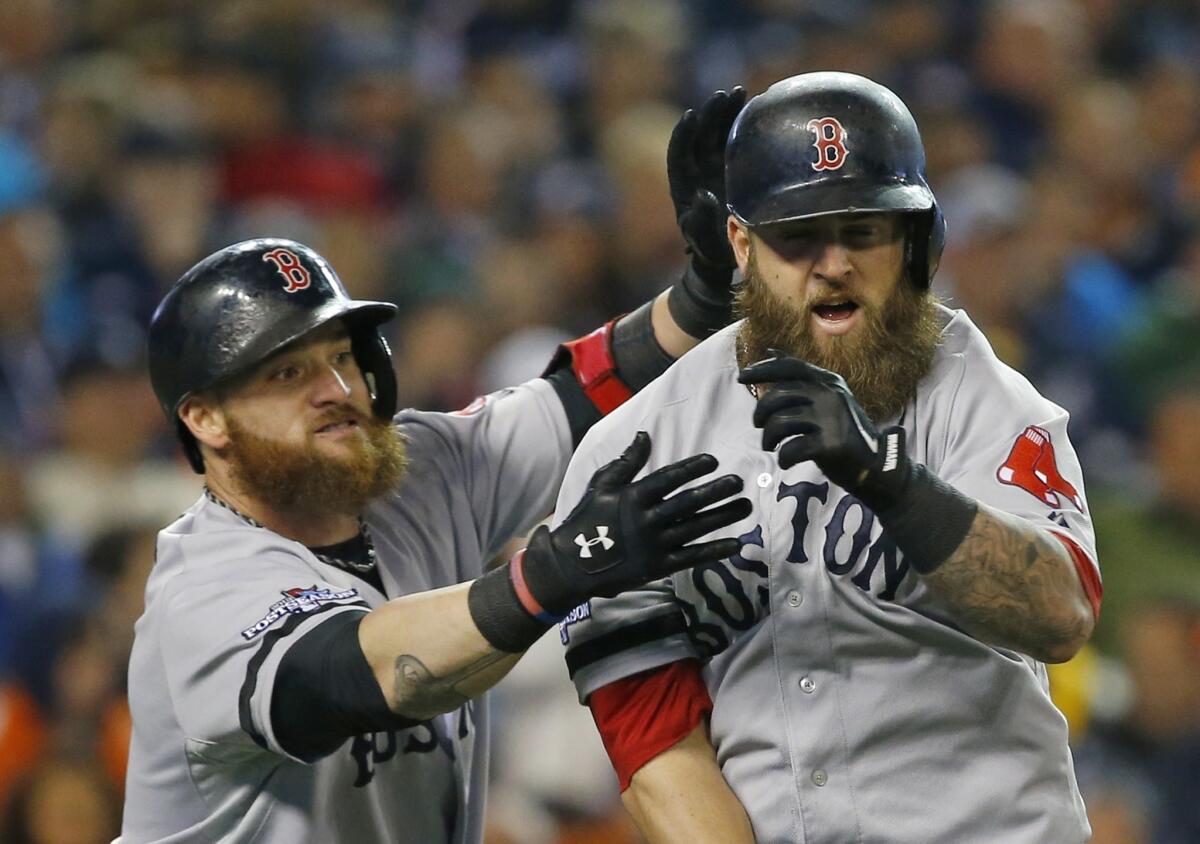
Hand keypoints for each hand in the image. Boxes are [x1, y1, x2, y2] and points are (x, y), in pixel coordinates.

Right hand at [524, 432, 751, 613]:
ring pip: (695, 528)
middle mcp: (647, 519)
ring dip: (722, 516)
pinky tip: (735, 543)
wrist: (571, 565)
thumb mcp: (601, 484)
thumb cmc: (587, 519)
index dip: (691, 468)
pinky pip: (691, 557)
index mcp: (633, 496)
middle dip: (715, 491)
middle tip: (738, 482)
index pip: (668, 478)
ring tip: (745, 506)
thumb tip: (644, 435)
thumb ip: (626, 461)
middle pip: (688, 502)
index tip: (713, 461)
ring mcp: (654, 544)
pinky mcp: (658, 566)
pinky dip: (713, 550)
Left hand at [668, 86, 746, 288]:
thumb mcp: (702, 239)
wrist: (725, 254)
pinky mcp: (734, 167)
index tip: (692, 115)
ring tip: (741, 92)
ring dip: (727, 112)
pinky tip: (757, 108)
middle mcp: (697, 170)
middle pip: (700, 136)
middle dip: (710, 114)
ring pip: (718, 133)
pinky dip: (744, 124)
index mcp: (682, 185)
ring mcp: (715, 166)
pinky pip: (736, 141)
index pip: (678, 153)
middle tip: (724, 95)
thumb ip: (701, 220)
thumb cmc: (709, 249)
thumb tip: (702, 196)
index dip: (684, 134)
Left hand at [738, 352, 909, 507]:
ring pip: (780, 422)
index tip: (742, 376)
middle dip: (760, 412)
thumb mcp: (826, 398)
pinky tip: (786, 461)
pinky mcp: (831, 444)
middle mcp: (831, 394)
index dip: (763, 369)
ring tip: (772, 445)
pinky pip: (792, 448)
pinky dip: (783, 457)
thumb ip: (801, 378)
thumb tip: (770, 351)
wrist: (875, 466)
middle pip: (778, 395)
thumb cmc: (843, 431)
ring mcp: (832, 418)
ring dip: (768, 437)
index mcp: (829, 381)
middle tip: (759, 426)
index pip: (790, 366)